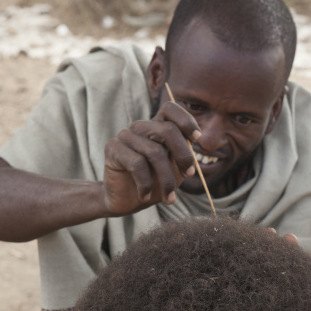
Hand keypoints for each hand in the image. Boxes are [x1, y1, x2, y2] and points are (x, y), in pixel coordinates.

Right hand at [102, 101, 200, 216]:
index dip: (186, 121)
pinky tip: (145, 196)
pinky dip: (146, 184)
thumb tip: (197, 145)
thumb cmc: (154, 184)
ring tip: (169, 198)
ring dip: (166, 180)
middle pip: (168, 131)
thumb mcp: (175, 169)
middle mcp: (140, 128)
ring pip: (154, 152)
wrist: (126, 201)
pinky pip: (137, 164)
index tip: (197, 139)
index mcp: (156, 127)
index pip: (170, 109)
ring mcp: (126, 136)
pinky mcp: (113, 149)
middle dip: (183, 156)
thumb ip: (184, 155)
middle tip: (188, 176)